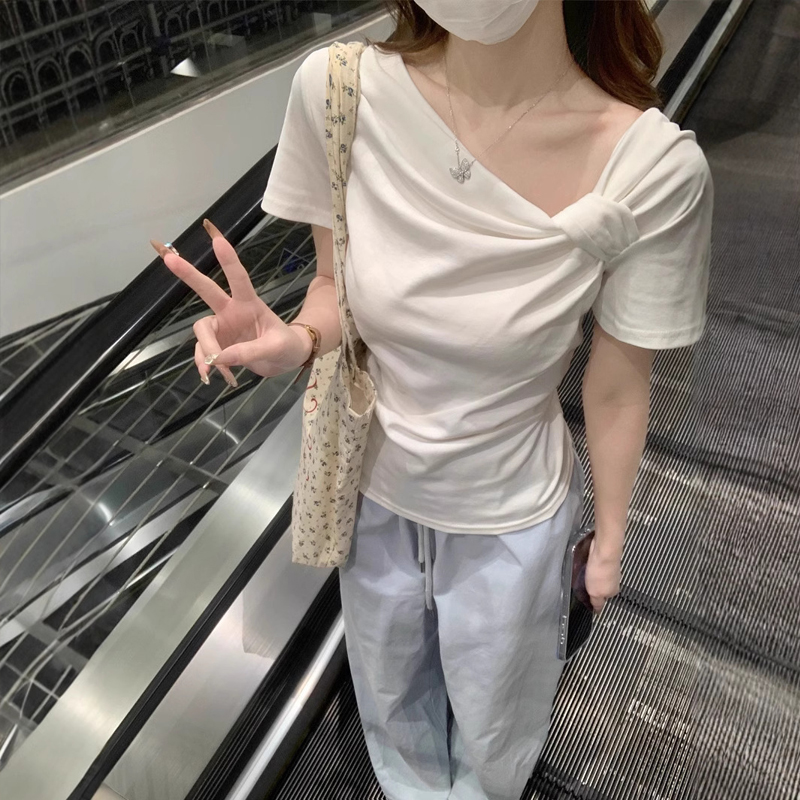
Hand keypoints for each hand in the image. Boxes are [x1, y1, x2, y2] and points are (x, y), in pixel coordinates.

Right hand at [150, 219, 311, 386]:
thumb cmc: (286, 346)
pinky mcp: (218, 344)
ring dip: (206, 352)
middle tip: (167, 258)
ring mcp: (222, 328)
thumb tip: (218, 358)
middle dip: (188, 274)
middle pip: (206, 291)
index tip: (218, 241)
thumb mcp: (276, 349)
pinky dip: (207, 366)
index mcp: (249, 304)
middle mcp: (231, 312)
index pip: (238, 279)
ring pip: (201, 334)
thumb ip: (250, 352)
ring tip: (218, 372)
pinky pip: (203, 353)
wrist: (286, 360)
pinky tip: (217, 378)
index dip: (228, 261)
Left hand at [584, 537, 621, 613]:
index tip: (587, 598)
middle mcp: (614, 581)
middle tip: (582, 587)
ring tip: (582, 577)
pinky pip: (598, 568)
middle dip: (594, 588)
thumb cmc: (600, 574)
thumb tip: (598, 611)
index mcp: (613, 592)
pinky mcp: (606, 560)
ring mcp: (611, 570)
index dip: (595, 599)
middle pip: (603, 588)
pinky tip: (587, 567)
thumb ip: (597, 603)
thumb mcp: (596, 594)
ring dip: (593, 578)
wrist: (603, 552)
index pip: (603, 600)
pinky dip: (593, 569)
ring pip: (600, 577)